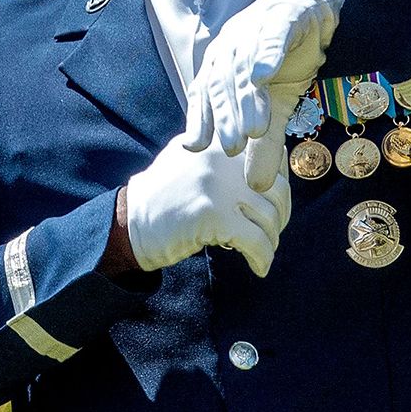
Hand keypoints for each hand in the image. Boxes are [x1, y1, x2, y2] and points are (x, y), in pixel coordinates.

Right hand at [123, 132, 288, 276]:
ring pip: (268, 218)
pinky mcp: (214, 216)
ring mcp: (219, 187)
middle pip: (277, 190)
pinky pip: (255, 241)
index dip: (281, 188)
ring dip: (271, 241)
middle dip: (281, 217)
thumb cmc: (164, 196)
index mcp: (221, 142)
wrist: (130, 222)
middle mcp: (222, 158)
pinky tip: (259, 268)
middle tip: (273, 233)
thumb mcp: (192, 158)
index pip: (272, 160)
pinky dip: (263, 258)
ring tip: (263, 252)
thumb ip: (227, 155)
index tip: (276, 206)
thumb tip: (277, 157)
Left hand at [182, 0, 352, 159]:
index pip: (204, 94)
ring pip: (244, 65)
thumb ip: (265, 141)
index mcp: (222, 63)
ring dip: (247, 97)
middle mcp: (231, 44)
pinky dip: (266, 55)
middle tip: (231, 148)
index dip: (199, 120)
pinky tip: (264, 76)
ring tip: (255, 128)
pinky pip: (271, 36)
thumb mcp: (278, 103)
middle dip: (224, 117)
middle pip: (221, 83)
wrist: (317, 1)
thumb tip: (256, 186)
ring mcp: (254, 28)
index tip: (195, 150)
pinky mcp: (282, 15)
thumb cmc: (289, 53)